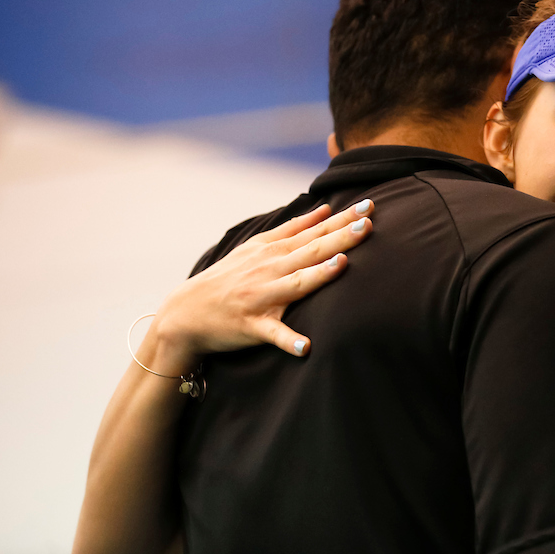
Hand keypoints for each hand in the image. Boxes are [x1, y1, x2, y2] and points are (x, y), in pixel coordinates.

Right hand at [143, 200, 374, 372]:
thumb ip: (293, 228)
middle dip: (339, 237)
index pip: (315, 231)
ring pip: (295, 284)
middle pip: (311, 251)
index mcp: (275, 250)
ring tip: (341, 265)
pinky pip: (272, 334)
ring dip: (318, 275)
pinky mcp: (252, 326)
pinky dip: (288, 341)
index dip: (342, 219)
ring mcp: (261, 296)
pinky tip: (305, 347)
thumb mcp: (257, 246)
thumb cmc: (229, 277)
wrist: (185, 312)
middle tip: (367, 224)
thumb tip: (325, 208)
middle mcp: (270, 269)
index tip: (369, 206)